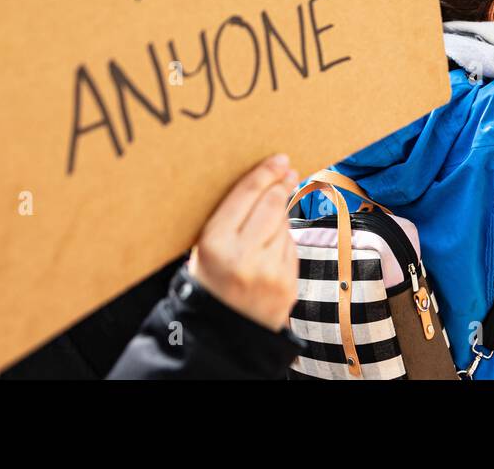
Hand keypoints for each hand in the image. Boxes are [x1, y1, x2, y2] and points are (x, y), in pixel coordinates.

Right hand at [188, 154, 299, 331]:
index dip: (265, 173)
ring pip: (284, 225)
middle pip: (272, 204)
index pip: (246, 195)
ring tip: (275, 211)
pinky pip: (291, 248)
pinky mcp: (287, 285)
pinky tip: (273, 244)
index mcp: (215, 244)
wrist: (221, 333)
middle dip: (281, 184)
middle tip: (288, 171)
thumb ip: (228, 218)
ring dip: (282, 213)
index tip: (279, 159)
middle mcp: (243, 257)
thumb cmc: (210, 282)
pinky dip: (284, 240)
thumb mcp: (203, 249)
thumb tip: (264, 180)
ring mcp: (269, 272)